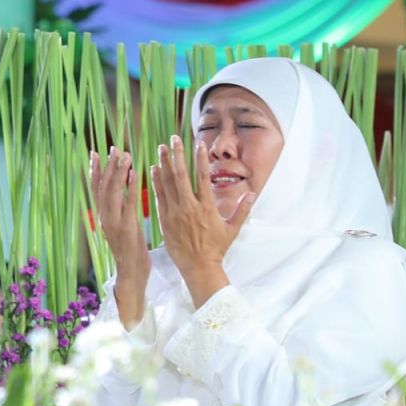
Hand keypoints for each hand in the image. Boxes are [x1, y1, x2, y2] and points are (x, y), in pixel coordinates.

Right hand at [89, 147, 149, 327]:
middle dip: (107, 166)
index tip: (95, 153)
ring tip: (124, 155)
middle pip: (102, 187)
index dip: (94, 171)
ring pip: (112, 192)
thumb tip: (120, 192)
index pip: (95, 189)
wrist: (131, 275)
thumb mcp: (121, 228)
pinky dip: (129, 187)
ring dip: (117, 172)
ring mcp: (114, 223)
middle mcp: (104, 218)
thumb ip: (119, 211)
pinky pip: (128, 203)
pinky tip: (134, 174)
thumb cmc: (130, 252)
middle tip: (114, 148)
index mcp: (103, 217)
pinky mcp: (127, 228)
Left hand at [152, 136, 253, 306]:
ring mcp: (175, 213)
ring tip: (161, 148)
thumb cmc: (217, 248)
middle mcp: (189, 207)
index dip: (200, 159)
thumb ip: (242, 209)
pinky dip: (156, 182)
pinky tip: (153, 169)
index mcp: (207, 207)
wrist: (198, 267)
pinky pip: (159, 197)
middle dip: (177, 155)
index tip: (198, 143)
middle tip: (172, 139)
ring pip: (167, 184)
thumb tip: (252, 193)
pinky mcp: (164, 220)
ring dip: (164, 164)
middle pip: (181, 175)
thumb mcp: (233, 229)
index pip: (204, 177)